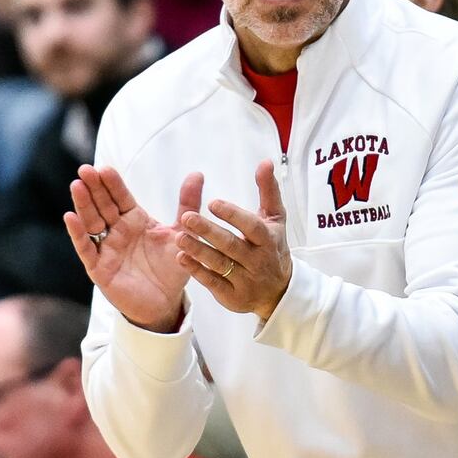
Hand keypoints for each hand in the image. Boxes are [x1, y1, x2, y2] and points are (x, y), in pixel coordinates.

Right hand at [66, 165, 200, 331]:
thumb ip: (188, 204)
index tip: (105, 168)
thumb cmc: (172, 266)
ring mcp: (106, 248)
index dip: (113, 184)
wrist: (166, 301)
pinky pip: (86, 248)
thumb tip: (197, 173)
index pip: (121, 197)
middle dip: (94, 188)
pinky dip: (78, 233)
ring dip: (83, 204)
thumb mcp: (182, 232)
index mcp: (135, 220)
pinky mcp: (99, 267)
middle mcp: (117, 231)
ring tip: (77, 185)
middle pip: (103, 205)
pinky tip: (71, 217)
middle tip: (86, 169)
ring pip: (91, 222)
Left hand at [175, 160, 292, 320]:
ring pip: (220, 264)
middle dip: (209, 232)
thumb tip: (266, 162)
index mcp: (268, 240)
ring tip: (179, 237)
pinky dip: (197, 271)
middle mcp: (258, 261)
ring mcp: (245, 280)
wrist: (278, 291)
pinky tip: (181, 258)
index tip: (214, 203)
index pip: (252, 227)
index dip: (234, 215)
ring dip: (199, 251)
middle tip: (187, 218)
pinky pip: (213, 283)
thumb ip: (268, 190)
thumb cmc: (272, 247)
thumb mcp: (275, 219)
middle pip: (232, 245)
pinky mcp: (232, 295)